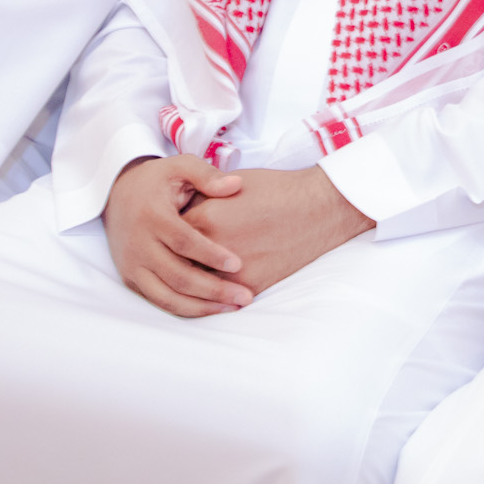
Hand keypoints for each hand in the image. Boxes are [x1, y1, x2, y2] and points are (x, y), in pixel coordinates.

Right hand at [104, 155, 251, 316]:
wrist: (115, 194)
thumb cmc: (156, 180)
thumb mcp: (179, 166)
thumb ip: (207, 175)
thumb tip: (236, 185)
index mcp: (153, 216)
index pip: (183, 242)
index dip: (210, 255)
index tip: (238, 264)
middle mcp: (139, 244)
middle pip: (177, 276)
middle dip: (212, 290)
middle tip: (244, 297)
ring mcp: (133, 265)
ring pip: (166, 296)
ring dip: (200, 307)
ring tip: (232, 307)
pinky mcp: (131, 278)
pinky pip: (157, 301)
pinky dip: (184, 309)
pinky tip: (210, 309)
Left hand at [183, 165, 374, 297]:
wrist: (315, 208)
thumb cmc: (275, 191)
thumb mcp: (231, 186)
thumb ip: (202, 201)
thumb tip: (183, 213)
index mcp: (205, 218)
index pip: (170, 233)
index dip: (168, 234)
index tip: (168, 235)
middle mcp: (213, 248)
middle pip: (177, 261)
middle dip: (174, 260)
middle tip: (171, 260)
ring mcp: (231, 271)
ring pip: (196, 284)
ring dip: (191, 282)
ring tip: (188, 277)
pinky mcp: (250, 286)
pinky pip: (222, 297)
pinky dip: (214, 295)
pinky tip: (210, 292)